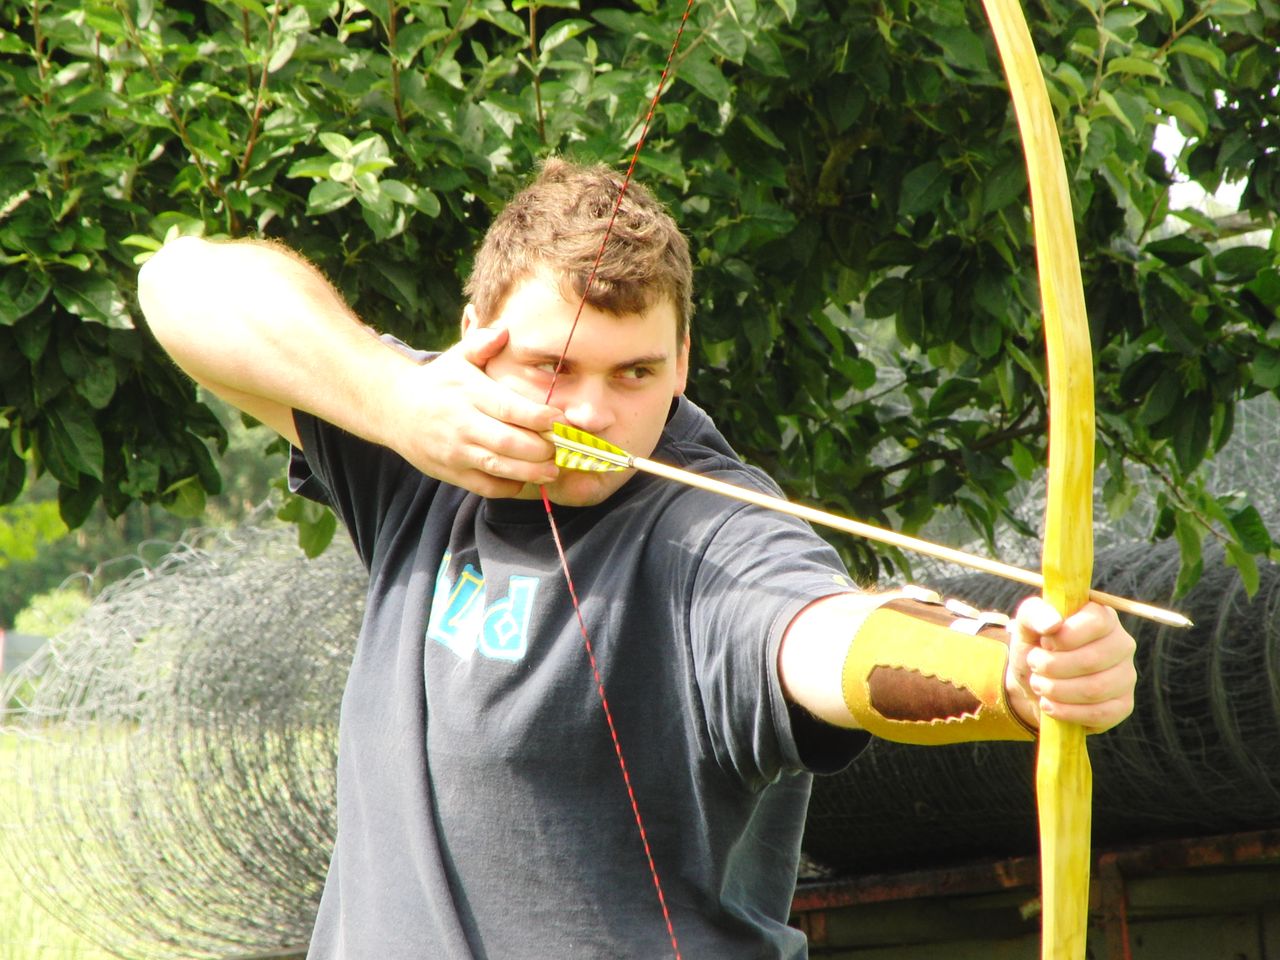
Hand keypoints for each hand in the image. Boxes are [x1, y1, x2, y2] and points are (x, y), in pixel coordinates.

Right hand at [393, 326, 562, 496]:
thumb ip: (482, 343)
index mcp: (469, 394)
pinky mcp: (451, 472)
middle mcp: (463, 424)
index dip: (539, 416)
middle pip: (510, 442)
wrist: (394, 409)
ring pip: (499, 467)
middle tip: (564, 448)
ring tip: (553, 470)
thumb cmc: (438, 381)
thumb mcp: (456, 356)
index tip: (561, 419)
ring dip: (531, 472)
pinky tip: (524, 479)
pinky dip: (508, 486)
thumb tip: (505, 331)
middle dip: (542, 449)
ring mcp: (456, 451)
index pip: (509, 408)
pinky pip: (485, 486)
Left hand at [1006, 597, 1136, 733]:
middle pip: (1092, 660)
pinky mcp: (1123, 705)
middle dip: (1052, 666)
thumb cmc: (1035, 649)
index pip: (1096, 622)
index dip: (1064, 636)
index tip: (1044, 643)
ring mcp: (1126, 676)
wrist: (1034, 686)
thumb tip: (1053, 622)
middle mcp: (1122, 644)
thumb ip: (1033, 613)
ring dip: (1056, 690)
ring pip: (1095, 689)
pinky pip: (1100, 713)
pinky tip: (1050, 705)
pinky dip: (1067, 712)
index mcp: (1103, 617)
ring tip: (1039, 685)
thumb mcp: (1026, 627)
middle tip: (1035, 666)